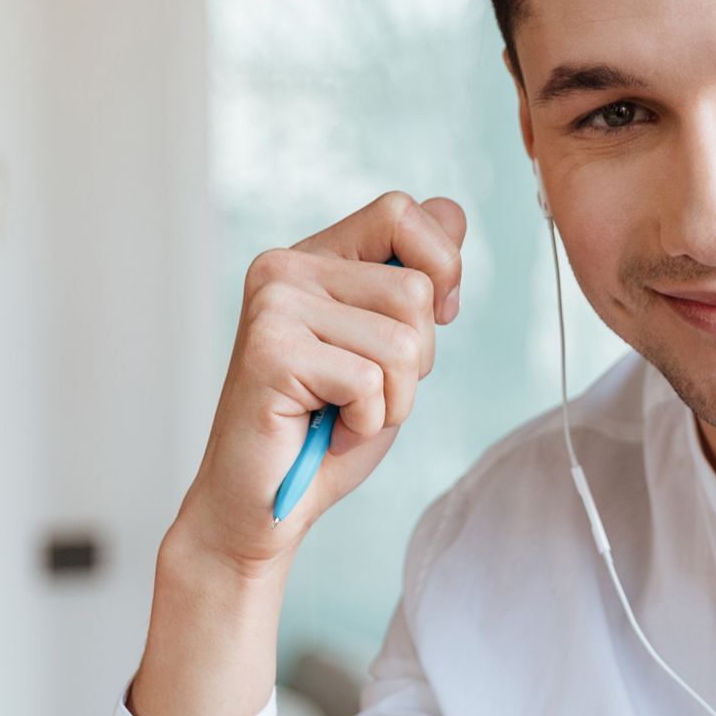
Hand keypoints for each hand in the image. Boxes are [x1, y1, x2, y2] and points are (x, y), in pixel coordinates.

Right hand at [178, 191, 468, 578]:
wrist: (262, 505)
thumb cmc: (327, 429)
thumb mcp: (391, 348)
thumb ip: (417, 279)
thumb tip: (453, 211)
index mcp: (315, 257)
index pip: (404, 212)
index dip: (442, 266)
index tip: (433, 319)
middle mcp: (286, 268)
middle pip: (415, 290)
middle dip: (415, 361)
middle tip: (361, 392)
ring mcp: (273, 305)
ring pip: (402, 342)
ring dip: (393, 399)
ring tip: (343, 413)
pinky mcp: (270, 351)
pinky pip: (371, 381)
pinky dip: (366, 423)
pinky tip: (326, 431)